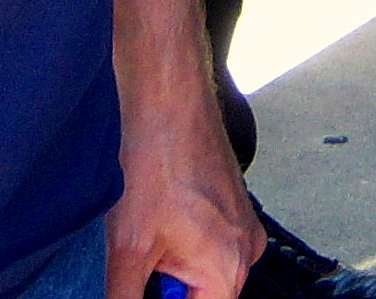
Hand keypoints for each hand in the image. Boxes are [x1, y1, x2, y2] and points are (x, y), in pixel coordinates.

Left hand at [105, 74, 262, 298]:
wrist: (167, 96)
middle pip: (201, 296)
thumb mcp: (128, 248)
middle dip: (164, 285)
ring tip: (147, 227)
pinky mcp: (232, 203)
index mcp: (230, 269)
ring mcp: (243, 224)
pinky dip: (180, 238)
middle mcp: (247, 250)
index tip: (142, 281)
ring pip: (201, 268)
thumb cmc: (155, 160)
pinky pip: (207, 240)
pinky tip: (158, 211)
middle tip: (140, 255)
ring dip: (170, 263)